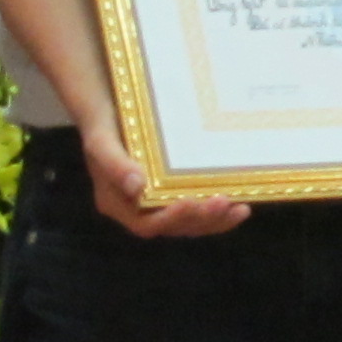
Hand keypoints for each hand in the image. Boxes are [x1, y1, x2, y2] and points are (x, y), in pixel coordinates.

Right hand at [80, 105, 248, 238]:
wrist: (109, 114)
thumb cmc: (103, 127)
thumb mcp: (102, 142)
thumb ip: (115, 164)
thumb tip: (136, 186)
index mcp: (117, 205)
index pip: (146, 224)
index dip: (171, 219)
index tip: (191, 202)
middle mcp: (137, 210)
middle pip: (173, 226)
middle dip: (201, 219)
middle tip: (225, 202)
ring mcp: (156, 203)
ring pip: (188, 222)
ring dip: (214, 220)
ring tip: (239, 210)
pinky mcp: (172, 193)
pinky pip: (195, 208)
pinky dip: (216, 210)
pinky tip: (239, 202)